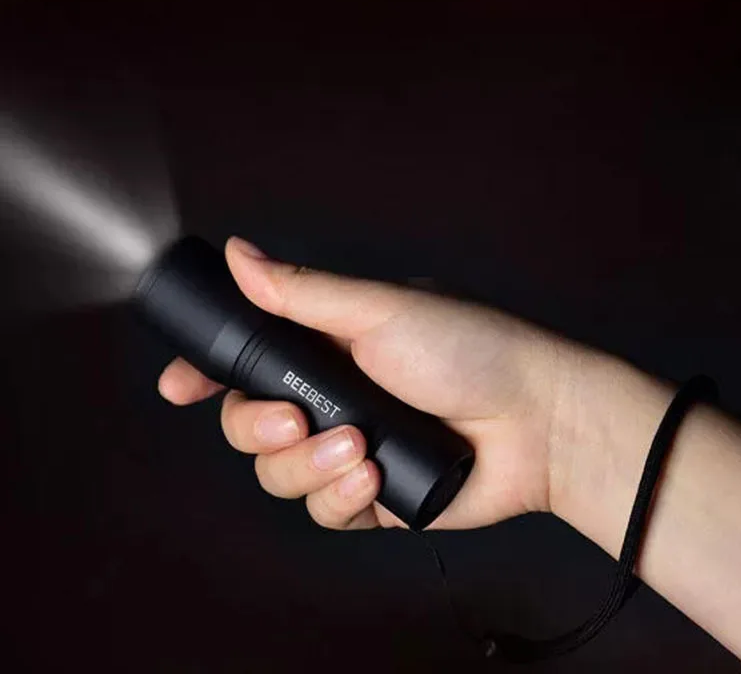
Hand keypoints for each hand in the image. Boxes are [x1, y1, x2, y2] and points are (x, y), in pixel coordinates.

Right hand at [158, 236, 579, 530]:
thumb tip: (240, 253)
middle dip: (259, 428)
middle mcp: (332, 395)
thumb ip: (302, 291)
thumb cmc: (471, 350)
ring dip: (308, 467)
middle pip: (249, 423)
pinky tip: (376, 480)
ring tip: (360, 448)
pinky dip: (341, 498)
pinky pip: (323, 510)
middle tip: (294, 421)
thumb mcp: (380, 310)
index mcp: (329, 343)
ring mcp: (348, 447)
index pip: (248, 357)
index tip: (181, 387)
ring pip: (279, 474)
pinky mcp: (370, 496)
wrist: (537, 422)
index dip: (207, 374)